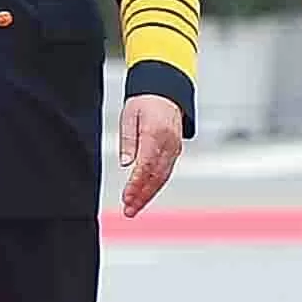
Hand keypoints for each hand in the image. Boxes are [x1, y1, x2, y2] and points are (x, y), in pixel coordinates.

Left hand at [116, 96, 183, 216]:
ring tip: (135, 207)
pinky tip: (146, 194)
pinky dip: (156, 186)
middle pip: (156, 177)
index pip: (146, 166)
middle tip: (129, 210)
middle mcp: (168, 144)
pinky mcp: (175, 151)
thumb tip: (126, 163)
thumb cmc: (146, 101)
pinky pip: (166, 172)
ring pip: (162, 177)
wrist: (166, 91)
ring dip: (149, 195)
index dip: (136, 185)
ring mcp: (174, 148)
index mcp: (156, 134)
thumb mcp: (129, 115)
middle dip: (142, 196)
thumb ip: (128, 140)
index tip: (127, 197)